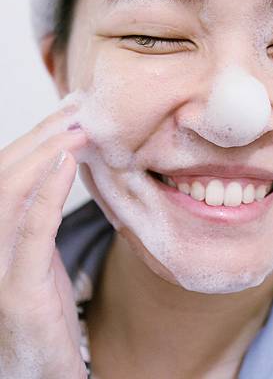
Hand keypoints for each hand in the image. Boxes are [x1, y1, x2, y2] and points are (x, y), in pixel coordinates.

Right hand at [0, 106, 88, 378]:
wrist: (41, 377)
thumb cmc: (42, 315)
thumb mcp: (38, 257)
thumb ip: (39, 215)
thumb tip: (62, 164)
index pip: (5, 172)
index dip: (35, 136)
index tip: (69, 110)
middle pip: (5, 175)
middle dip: (42, 135)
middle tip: (78, 108)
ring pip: (10, 194)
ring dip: (45, 152)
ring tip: (78, 128)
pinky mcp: (18, 293)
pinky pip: (29, 233)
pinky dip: (45, 192)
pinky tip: (65, 164)